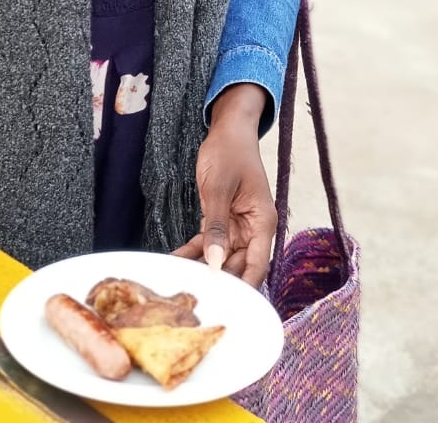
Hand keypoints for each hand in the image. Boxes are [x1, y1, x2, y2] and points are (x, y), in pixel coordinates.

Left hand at [173, 87, 276, 288]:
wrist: (227, 130)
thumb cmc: (229, 152)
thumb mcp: (219, 189)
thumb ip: (217, 226)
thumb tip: (214, 263)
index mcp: (263, 222)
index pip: (257, 265)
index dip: (245, 288)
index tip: (227, 306)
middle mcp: (252, 229)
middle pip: (238, 266)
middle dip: (218, 283)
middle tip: (193, 299)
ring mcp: (237, 226)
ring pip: (221, 258)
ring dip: (203, 269)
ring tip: (179, 284)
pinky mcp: (221, 221)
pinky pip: (208, 243)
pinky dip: (193, 253)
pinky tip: (174, 262)